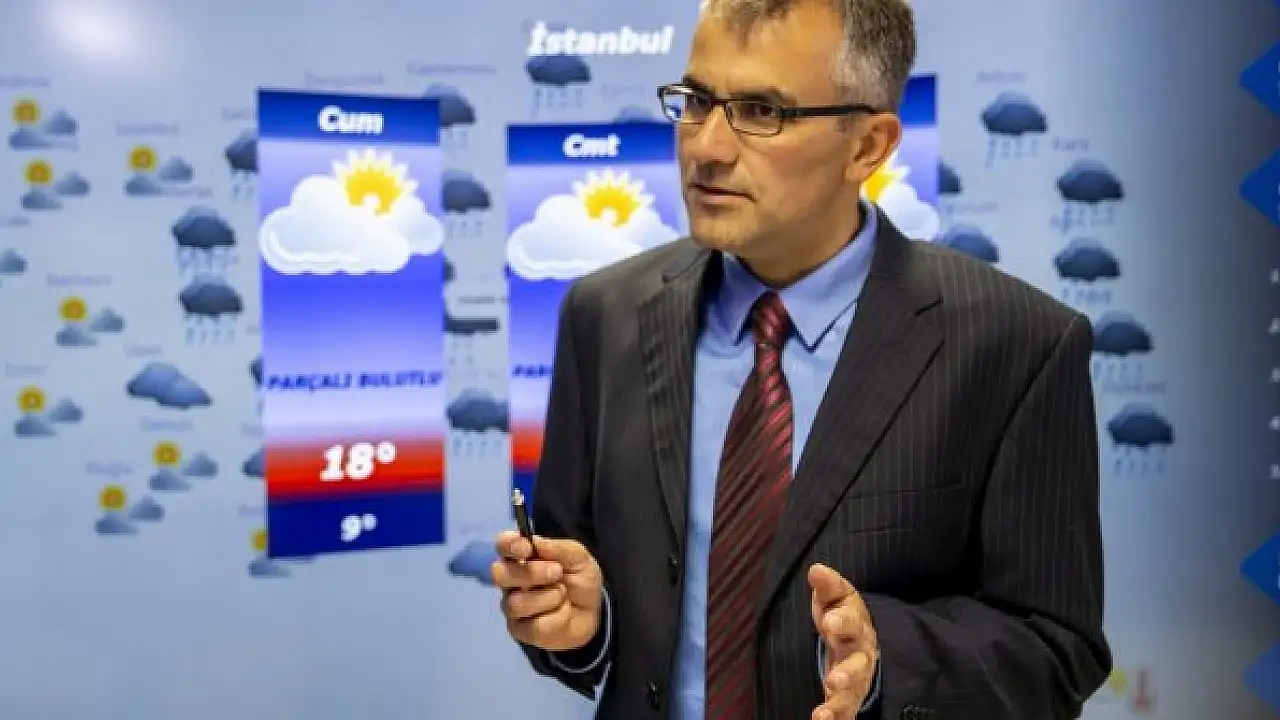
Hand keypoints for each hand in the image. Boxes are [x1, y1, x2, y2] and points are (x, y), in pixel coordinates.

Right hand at [492, 530, 603, 651]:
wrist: (592, 614)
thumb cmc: (580, 580)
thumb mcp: (579, 559)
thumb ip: (559, 548)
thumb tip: (536, 542)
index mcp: (522, 557)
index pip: (503, 545)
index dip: (509, 544)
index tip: (527, 548)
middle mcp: (511, 580)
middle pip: (500, 573)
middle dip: (531, 572)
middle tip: (557, 572)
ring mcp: (512, 605)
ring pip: (517, 603)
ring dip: (548, 597)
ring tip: (563, 595)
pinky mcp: (519, 629)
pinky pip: (532, 625)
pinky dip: (555, 617)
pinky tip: (561, 613)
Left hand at [809, 563, 878, 719]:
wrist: (861, 639)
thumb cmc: (841, 614)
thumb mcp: (836, 596)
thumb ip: (827, 585)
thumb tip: (816, 570)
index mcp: (855, 626)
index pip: (850, 622)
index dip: (841, 621)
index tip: (828, 622)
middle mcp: (860, 655)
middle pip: (858, 665)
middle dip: (847, 674)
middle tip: (834, 680)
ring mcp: (856, 679)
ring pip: (852, 694)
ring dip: (838, 705)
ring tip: (822, 715)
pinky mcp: (848, 698)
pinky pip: (844, 712)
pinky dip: (836, 719)